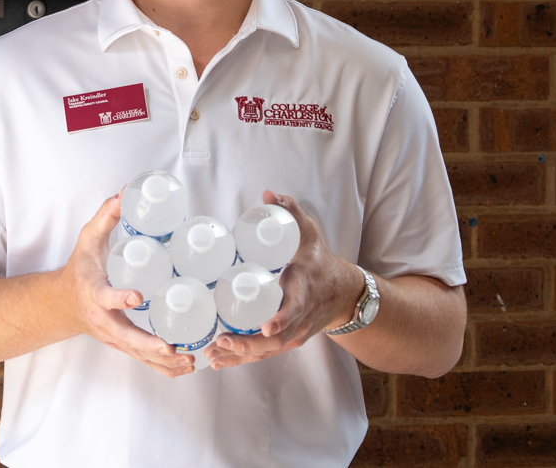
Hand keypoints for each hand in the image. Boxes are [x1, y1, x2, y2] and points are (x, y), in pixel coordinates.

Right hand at [60, 193, 194, 376]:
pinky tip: (185, 367)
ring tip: (189, 360)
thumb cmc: (79, 270)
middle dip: (148, 345)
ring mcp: (112, 337)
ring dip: (162, 362)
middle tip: (171, 347)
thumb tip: (125, 192)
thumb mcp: (88, 239)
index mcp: (94, 293)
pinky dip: (163, 368)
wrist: (61, 303)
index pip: (105, 297)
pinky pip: (142, 360)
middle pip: (125, 338)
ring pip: (137, 355)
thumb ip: (106, 216)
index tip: (136, 296)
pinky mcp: (122, 345)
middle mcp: (102, 320)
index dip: (119, 298)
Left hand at [204, 191, 361, 369]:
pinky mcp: (286, 341)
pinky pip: (263, 354)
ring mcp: (294, 334)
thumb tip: (270, 194)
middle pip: (276, 340)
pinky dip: (242, 359)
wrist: (342, 293)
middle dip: (248, 344)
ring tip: (213, 354)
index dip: (282, 319)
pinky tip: (219, 361)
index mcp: (305, 292)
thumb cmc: (319, 261)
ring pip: (267, 352)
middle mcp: (301, 319)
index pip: (296, 309)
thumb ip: (291, 212)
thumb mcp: (309, 233)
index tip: (266, 327)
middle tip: (221, 341)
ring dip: (240, 356)